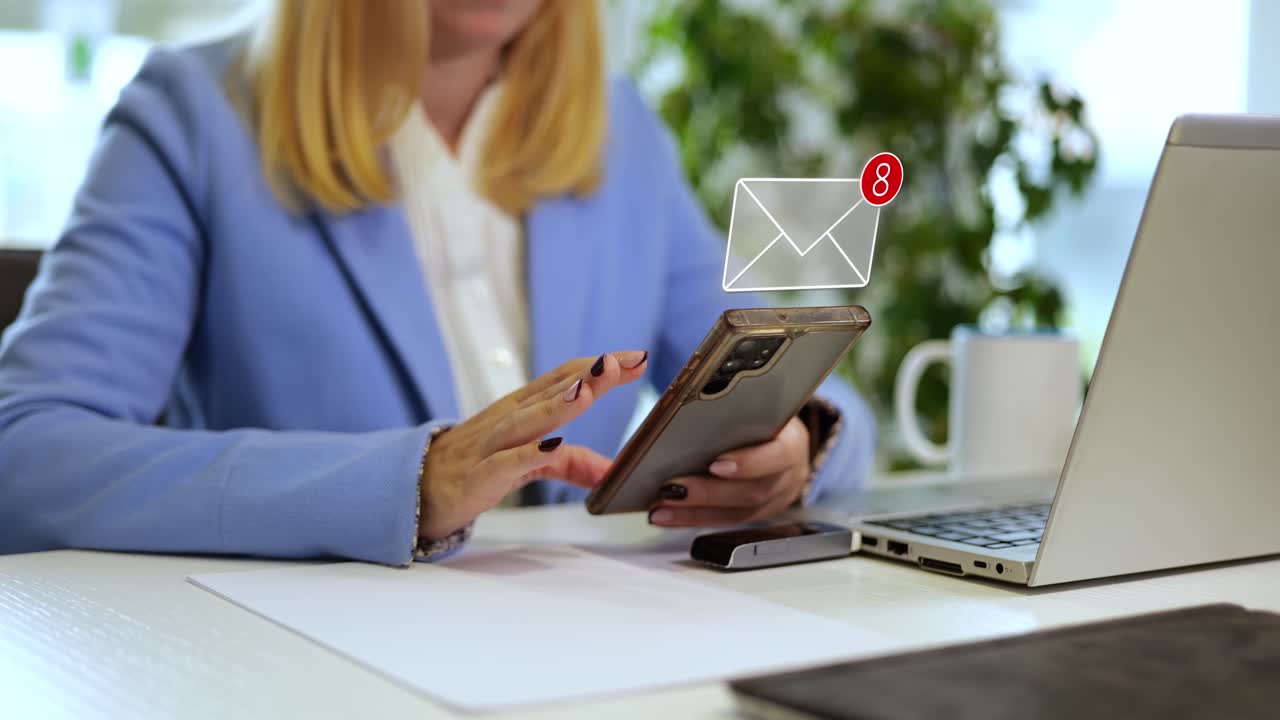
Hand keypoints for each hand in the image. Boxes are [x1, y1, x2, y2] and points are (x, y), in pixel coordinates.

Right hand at [420, 351, 647, 539]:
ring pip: (526, 420)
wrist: (415, 491)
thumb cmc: (476, 467)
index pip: (565, 377)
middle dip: (588, 376)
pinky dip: (527, 455)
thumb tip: (612, 472)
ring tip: (588, 391)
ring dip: (558, 405)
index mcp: (521, 408)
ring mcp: (490, 446)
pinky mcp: (477, 477)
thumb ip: (571, 464)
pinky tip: (550, 446)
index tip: (638, 357)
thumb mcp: (529, 463)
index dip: (600, 367)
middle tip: (621, 360)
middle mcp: (507, 419)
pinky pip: (504, 464)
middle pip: (551, 391)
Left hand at [647, 415, 810, 526]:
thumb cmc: (762, 414)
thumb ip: (733, 409)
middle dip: (708, 493)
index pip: (778, 455)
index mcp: (793, 442)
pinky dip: (692, 518)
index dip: (749, 463)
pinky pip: (725, 521)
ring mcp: (776, 500)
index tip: (715, 464)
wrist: (782, 436)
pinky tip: (666, 515)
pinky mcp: (757, 515)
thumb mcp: (757, 404)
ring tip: (659, 509)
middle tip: (671, 489)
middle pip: (752, 491)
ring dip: (693, 512)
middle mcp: (789, 475)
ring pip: (736, 513)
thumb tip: (686, 412)